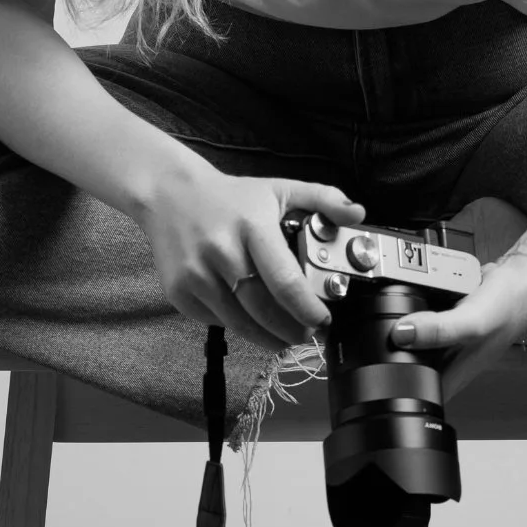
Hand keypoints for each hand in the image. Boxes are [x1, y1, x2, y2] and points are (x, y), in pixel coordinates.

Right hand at [135, 164, 365, 353]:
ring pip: (239, 323)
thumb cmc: (230, 196)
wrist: (169, 194)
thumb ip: (323, 198)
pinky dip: (238, 326)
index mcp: (251, 226)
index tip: (323, 320)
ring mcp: (196, 274)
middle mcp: (221, 252)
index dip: (308, 309)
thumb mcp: (279, 189)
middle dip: (292, 330)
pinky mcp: (179, 292)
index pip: (284, 281)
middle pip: (263, 310)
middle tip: (308, 334)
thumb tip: (358, 213)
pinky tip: (251, 319)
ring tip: (287, 337)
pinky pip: (216, 321)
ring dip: (268, 337)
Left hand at [385, 250, 526, 399]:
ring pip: (409, 339)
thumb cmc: (510, 308)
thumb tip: (402, 333)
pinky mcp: (441, 319)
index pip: (416, 392)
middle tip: (384, 327)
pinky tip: (411, 296)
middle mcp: (447, 361)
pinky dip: (411, 306)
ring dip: (400, 325)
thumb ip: (438, 330)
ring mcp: (443, 340)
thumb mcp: (473, 322)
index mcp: (454, 375)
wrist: (521, 277)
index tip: (380, 363)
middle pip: (407, 364)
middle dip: (392, 348)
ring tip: (395, 308)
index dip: (396, 384)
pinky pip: (417, 317)